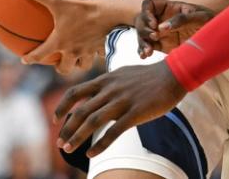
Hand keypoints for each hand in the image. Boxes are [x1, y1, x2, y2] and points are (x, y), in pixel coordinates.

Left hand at [16, 0, 115, 73]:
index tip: (26, 60)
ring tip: (78, 58)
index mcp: (59, 42)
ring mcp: (88, 50)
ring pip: (83, 66)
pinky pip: (100, 55)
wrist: (109, 13)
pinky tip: (99, 46)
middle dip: (60, 67)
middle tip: (58, 62)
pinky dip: (98, 53)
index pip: (40, 55)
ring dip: (79, 64)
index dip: (31, 58)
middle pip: (65, 68)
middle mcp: (73, 50)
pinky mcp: (102, 47)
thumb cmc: (83, 7)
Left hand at [55, 61, 186, 156]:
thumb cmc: (149, 75)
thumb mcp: (123, 74)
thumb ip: (108, 83)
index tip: (55, 119)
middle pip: (81, 111)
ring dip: (77, 138)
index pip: (75, 92)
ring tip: (67, 149)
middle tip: (59, 142)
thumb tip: (96, 91)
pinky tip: (91, 154)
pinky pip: (113, 131)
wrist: (173, 74)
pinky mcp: (135, 113)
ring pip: (93, 122)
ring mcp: (122, 101)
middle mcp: (110, 90)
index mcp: (106, 79)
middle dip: (67, 128)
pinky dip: (100, 145)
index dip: (62, 107)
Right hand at [135, 0, 214, 57]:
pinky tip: (145, 55)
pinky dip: (143, 51)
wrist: (217, 40)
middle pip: (142, 20)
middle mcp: (162, 19)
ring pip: (142, 35)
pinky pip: (148, 47)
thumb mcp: (200, 17)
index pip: (149, 4)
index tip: (154, 23)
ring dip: (142, 42)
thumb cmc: (211, 22)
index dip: (146, 12)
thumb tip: (161, 27)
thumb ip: (182, 19)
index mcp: (170, 7)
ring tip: (148, 52)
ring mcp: (161, 33)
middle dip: (144, 29)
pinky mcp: (162, 46)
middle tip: (154, 37)